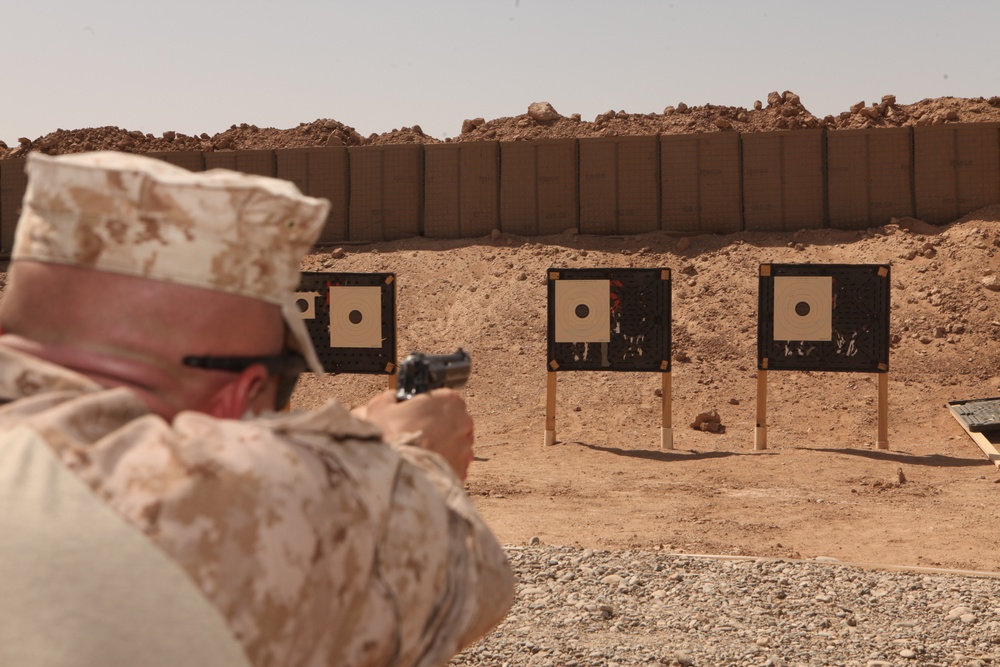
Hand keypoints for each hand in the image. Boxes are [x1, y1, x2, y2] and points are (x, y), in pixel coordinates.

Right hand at [354, 388, 474, 479]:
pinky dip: (443, 465)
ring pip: (456, 444)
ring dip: (443, 446)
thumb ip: (393, 397)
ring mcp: (465, 447)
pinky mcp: (462, 470)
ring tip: (420, 454)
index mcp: (448, 400)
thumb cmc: (388, 437)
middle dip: (439, 427)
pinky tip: (425, 467)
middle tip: (417, 435)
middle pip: (454, 421)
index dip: (430, 407)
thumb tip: (395, 399)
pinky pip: (455, 465)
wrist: (391, 473)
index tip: (419, 414)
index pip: (445, 398)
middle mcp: (463, 422)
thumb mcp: (381, 406)